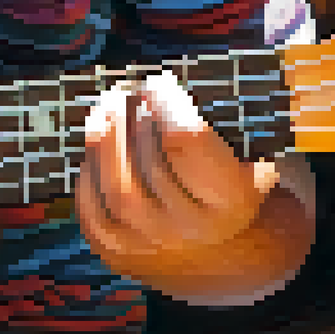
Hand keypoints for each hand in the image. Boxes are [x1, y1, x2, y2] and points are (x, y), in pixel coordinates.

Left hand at [76, 71, 279, 267]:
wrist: (216, 246)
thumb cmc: (227, 180)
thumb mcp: (245, 154)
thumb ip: (218, 123)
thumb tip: (161, 84)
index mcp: (233, 199)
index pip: (188, 140)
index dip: (166, 103)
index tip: (158, 82)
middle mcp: (194, 228)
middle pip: (150, 163)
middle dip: (131, 118)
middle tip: (125, 91)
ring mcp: (154, 244)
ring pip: (117, 189)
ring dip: (105, 140)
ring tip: (106, 108)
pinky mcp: (120, 251)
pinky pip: (92, 210)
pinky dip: (89, 172)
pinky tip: (97, 147)